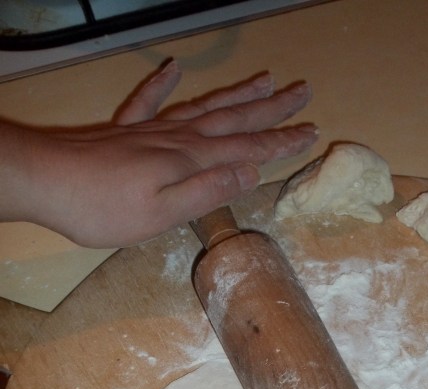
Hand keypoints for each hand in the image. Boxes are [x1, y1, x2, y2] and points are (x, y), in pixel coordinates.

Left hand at [0, 63, 316, 246]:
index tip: (310, 131)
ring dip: (237, 93)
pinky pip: (149, 99)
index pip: (248, 150)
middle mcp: (178, 139)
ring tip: (265, 78)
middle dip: (271, 108)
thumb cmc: (105, 209)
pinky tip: (174, 66)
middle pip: (234, 119)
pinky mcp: (126, 130)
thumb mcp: (163, 213)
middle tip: (302, 92)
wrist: (47, 180)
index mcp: (191, 161)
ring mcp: (152, 130)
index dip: (281, 142)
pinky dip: (163, 82)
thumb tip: (252, 173)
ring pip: (204, 106)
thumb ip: (208, 191)